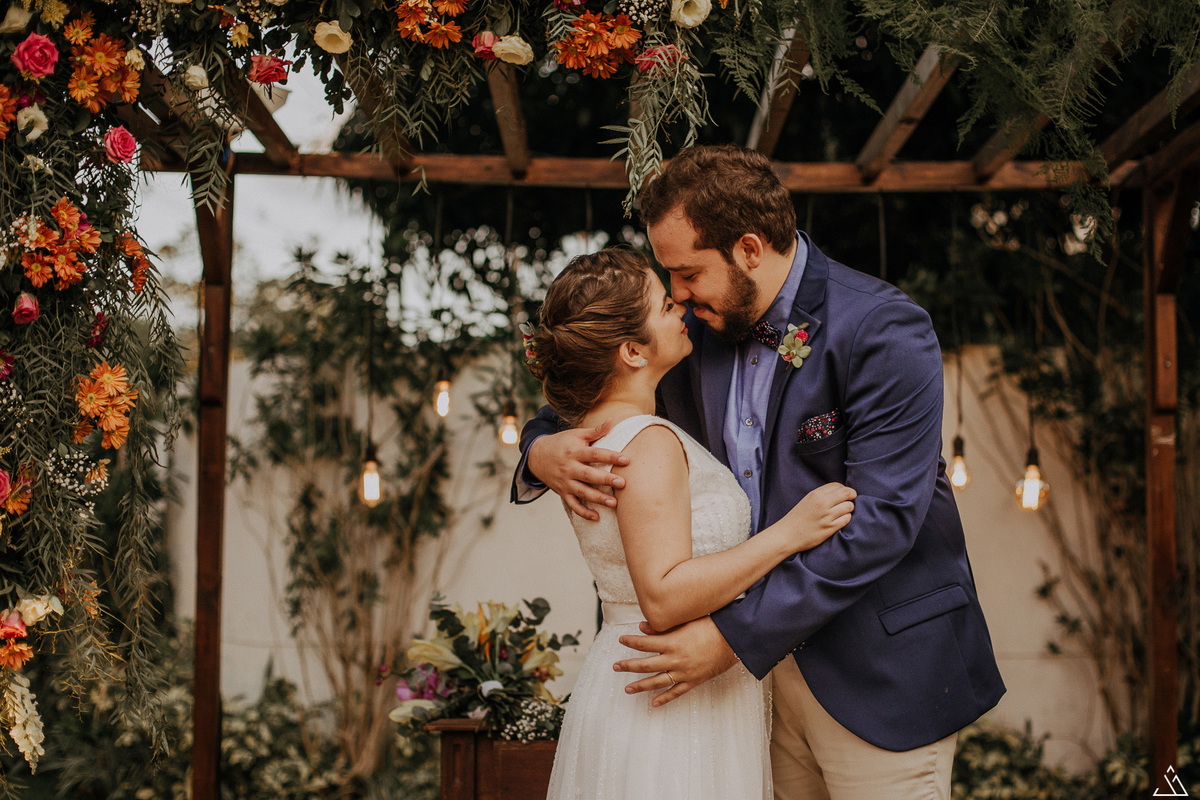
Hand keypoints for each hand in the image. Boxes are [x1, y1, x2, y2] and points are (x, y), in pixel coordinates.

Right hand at [527, 418, 629, 520]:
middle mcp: (569, 467)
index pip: (595, 454)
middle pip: (589, 474)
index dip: (611, 456)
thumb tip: (612, 420)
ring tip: (614, 503)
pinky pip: (573, 504)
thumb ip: (595, 431)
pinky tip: (596, 517)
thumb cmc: (561, 443)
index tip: (627, 459)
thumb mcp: (576, 434)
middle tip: (622, 483)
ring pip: (582, 492)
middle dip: (605, 479)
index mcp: (574, 451)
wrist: (536, 456)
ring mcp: (565, 481)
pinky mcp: (562, 492)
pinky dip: (583, 512)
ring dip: (597, 498)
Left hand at [613, 617, 737, 705]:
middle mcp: (676, 659)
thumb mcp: (686, 622)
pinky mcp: (694, 681)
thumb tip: (641, 627)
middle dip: (629, 666)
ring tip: (627, 689)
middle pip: (646, 665)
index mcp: (673, 642)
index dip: (631, 642)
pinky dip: (664, 698)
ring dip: (641, 686)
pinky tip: (653, 703)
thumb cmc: (711, 626)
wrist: (734, 640)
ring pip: (658, 682)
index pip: (645, 643)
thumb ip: (663, 627)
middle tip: (615, 667)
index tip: (620, 640)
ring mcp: (684, 672)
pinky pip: (676, 692)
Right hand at [782, 482, 855, 551]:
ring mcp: (827, 516)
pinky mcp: (830, 528)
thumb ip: (822, 495)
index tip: (843, 495)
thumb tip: (841, 492)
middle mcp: (822, 503)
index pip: (838, 485)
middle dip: (851, 496)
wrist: (787, 534)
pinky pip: (847, 519)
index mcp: (816, 494)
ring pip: (849, 506)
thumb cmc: (797, 518)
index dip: (844, 489)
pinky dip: (846, 518)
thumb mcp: (807, 500)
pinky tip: (840, 520)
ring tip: (843, 512)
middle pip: (847, 493)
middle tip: (850, 500)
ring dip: (849, 509)